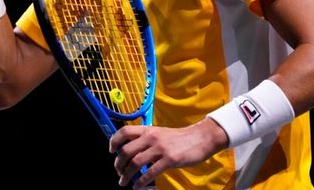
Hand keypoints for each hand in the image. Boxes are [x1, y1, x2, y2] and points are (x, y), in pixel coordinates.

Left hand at [109, 118, 227, 188]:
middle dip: (119, 164)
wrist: (201, 138)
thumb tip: (132, 151)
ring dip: (126, 175)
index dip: (114, 141)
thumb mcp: (161, 133)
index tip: (112, 151)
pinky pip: (149, 173)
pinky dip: (140, 182)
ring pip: (135, 163)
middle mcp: (151, 137)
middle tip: (119, 172)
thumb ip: (147, 140)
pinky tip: (138, 186)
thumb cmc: (181, 138)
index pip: (124, 131)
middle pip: (126, 150)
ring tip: (124, 182)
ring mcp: (160, 148)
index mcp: (148, 130)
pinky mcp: (169, 160)